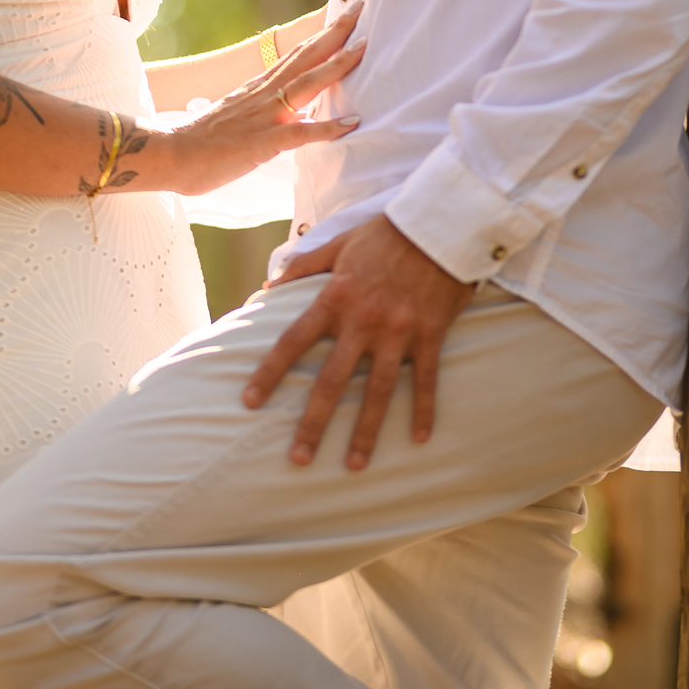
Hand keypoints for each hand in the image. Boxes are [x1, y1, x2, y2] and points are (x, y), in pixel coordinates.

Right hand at [169, 7, 364, 195]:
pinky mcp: (261, 142)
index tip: (345, 15)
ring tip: (364, 49)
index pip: (297, 53)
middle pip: (305, 56)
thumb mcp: (241, 117)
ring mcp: (263, 116)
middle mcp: (264, 94)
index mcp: (259, 87)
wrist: (168, 154)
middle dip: (336, 33)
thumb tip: (305, 111)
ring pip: (306, 84)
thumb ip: (270, 111)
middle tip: (361, 7)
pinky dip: (327, 127)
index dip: (323, 34)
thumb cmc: (203, 142)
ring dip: (336, 66)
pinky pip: (299, 133)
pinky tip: (351, 122)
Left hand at [242, 215, 474, 470]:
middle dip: (312, 422)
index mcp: (336, 297)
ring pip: (378, 391)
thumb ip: (303, 267)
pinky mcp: (430, 335)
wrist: (438, 223)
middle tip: (297, 458)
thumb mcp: (339, 244)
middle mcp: (363, 320)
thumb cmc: (386, 234)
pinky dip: (424, 411)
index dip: (270, 372)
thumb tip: (267, 285)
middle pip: (332, 380)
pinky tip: (421, 440)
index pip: (294, 341)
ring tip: (353, 465)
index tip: (250, 401)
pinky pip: (426, 381)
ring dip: (365, 431)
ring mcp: (398, 331)